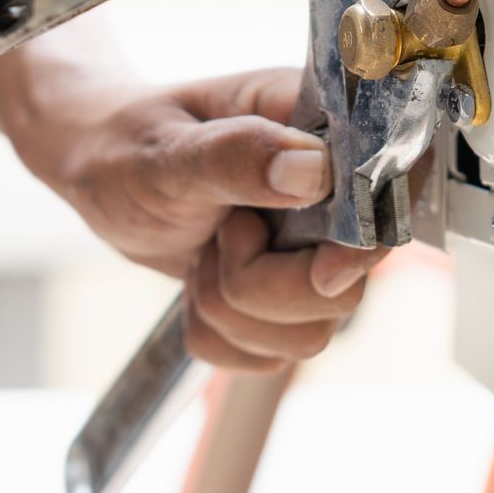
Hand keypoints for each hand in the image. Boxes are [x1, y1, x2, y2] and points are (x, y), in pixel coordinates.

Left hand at [17, 68, 384, 369]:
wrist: (100, 170)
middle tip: (221, 235)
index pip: (393, 188)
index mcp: (319, 133)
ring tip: (204, 254)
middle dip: (264, 283)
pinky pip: (268, 358)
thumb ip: (236, 156)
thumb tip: (312, 172)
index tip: (321, 265)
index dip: (367, 241)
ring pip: (313, 333)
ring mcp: (310, 255)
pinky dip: (219, 335)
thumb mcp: (168, 147)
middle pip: (347, 287)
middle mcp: (330, 199)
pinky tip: (201, 284)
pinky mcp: (282, 304)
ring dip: (234, 309)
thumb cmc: (131, 144)